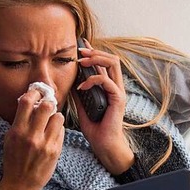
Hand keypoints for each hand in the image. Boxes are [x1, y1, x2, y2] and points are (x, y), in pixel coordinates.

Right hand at [0, 89, 64, 189]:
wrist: (21, 183)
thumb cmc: (14, 160)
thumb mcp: (10, 138)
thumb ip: (19, 121)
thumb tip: (29, 103)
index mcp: (17, 131)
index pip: (26, 102)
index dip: (33, 93)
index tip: (36, 93)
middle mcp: (32, 136)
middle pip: (46, 106)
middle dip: (48, 102)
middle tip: (48, 104)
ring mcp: (45, 144)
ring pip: (58, 117)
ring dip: (55, 116)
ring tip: (51, 121)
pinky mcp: (56, 150)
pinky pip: (61, 131)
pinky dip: (58, 129)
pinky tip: (53, 133)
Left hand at [75, 40, 133, 174]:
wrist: (104, 145)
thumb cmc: (95, 128)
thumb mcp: (82, 107)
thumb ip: (79, 94)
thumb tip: (71, 81)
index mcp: (108, 87)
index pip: (104, 63)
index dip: (94, 52)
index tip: (81, 45)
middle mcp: (115, 86)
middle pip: (111, 58)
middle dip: (95, 51)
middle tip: (80, 51)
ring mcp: (118, 92)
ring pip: (113, 64)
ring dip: (96, 59)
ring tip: (82, 62)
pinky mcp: (118, 99)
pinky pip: (106, 81)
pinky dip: (92, 80)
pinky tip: (81, 86)